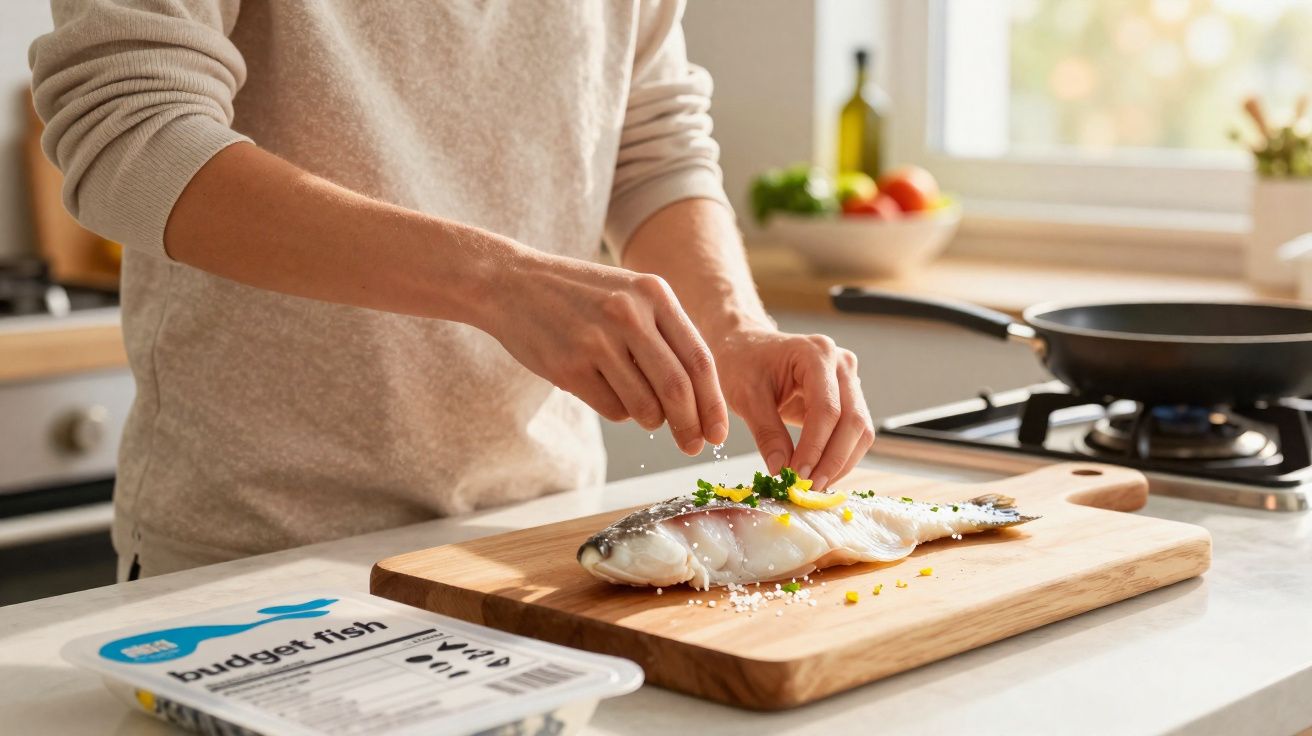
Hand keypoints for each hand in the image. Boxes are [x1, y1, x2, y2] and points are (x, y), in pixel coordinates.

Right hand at [482, 249, 728, 454]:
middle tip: (692, 446)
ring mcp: (597, 341)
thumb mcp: (630, 295)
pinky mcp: (569, 366)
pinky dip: (617, 411)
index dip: (713, 403)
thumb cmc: (580, 296)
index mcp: (654, 294)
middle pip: (677, 389)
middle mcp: (629, 314)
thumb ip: (666, 335)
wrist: (512, 284)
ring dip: (650, 419)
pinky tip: (601, 387)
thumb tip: (700, 399)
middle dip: (690, 426)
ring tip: (637, 403)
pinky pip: (612, 410)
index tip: (718, 432)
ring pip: (645, 407)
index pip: (699, 360)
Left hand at [712, 328, 873, 489]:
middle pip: (853, 420)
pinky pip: (853, 431)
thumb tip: (782, 471)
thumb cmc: (743, 362)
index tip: (798, 475)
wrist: (746, 345)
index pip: (827, 409)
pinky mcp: (847, 397)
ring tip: (813, 485)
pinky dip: (839, 456)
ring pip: (860, 430)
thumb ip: (766, 433)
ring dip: (841, 462)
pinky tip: (819, 472)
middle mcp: (841, 364)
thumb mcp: (746, 396)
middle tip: (809, 487)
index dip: (815, 447)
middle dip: (833, 459)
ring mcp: (848, 379)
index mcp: (816, 354)